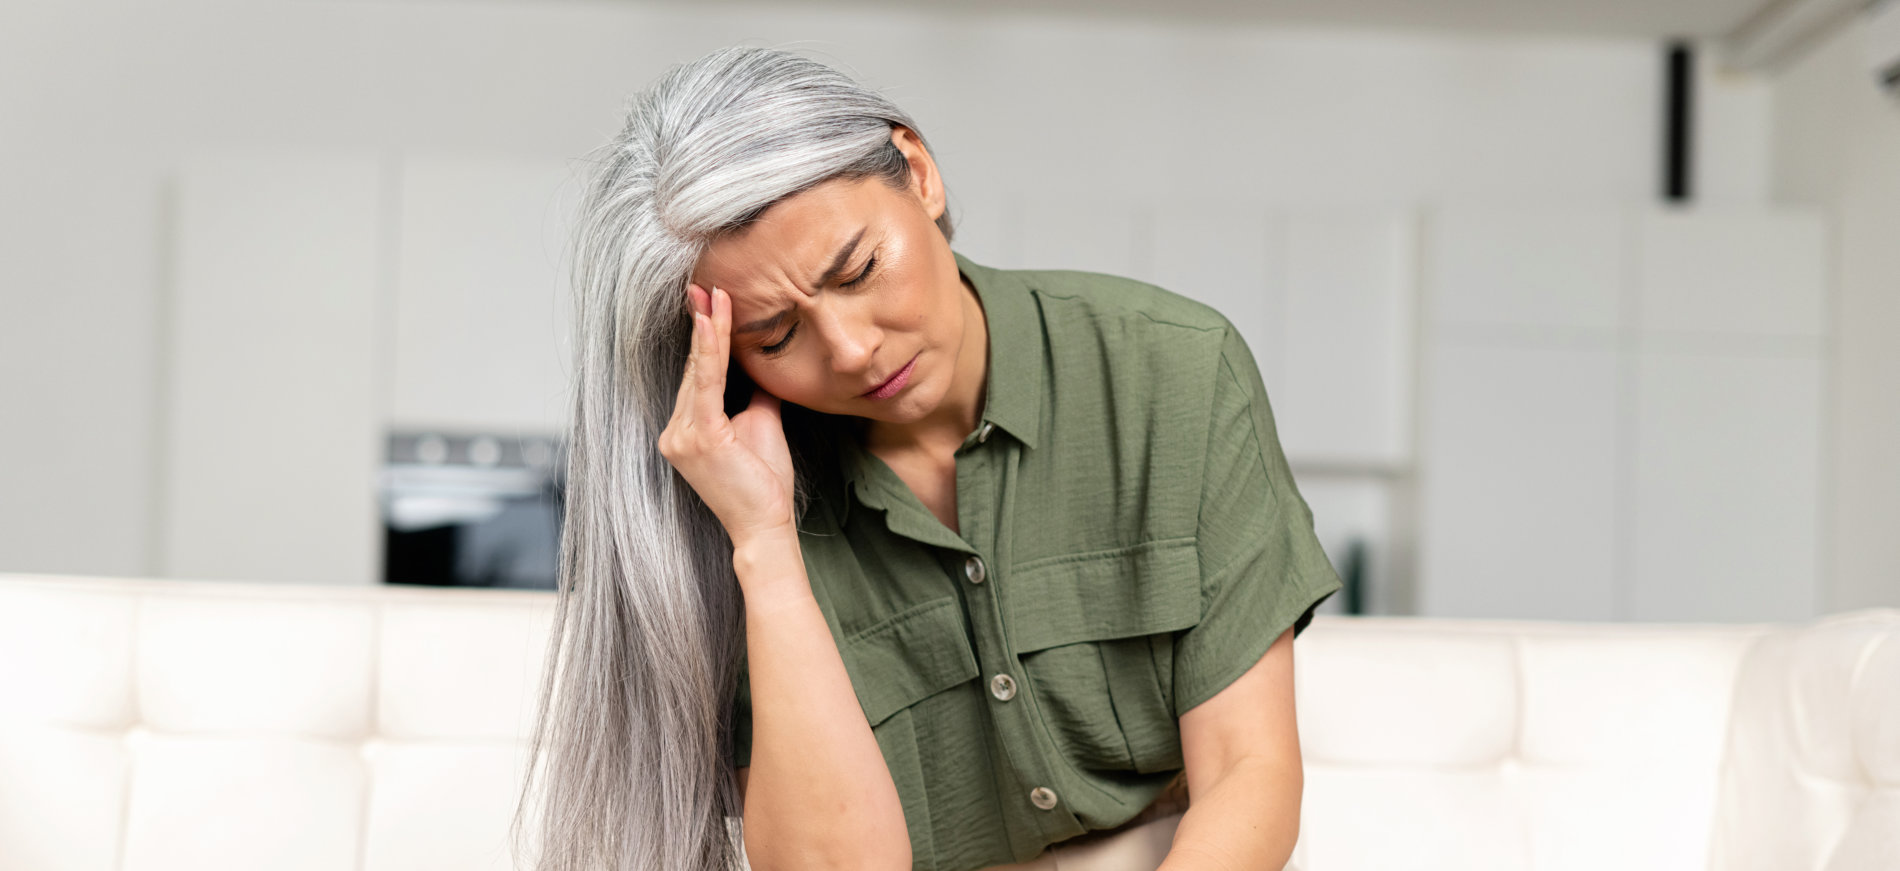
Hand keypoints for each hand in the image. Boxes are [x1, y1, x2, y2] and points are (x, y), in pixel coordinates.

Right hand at [657, 283, 797, 548]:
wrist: (765, 525)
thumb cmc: (764, 482)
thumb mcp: (759, 424)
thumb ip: (753, 394)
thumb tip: (762, 362)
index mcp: (687, 431)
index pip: (697, 376)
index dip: (704, 339)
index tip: (707, 302)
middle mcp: (675, 433)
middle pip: (693, 370)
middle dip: (701, 325)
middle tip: (704, 285)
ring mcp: (681, 437)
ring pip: (698, 372)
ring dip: (708, 330)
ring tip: (714, 294)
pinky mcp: (698, 438)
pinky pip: (705, 384)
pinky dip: (710, 350)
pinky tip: (713, 322)